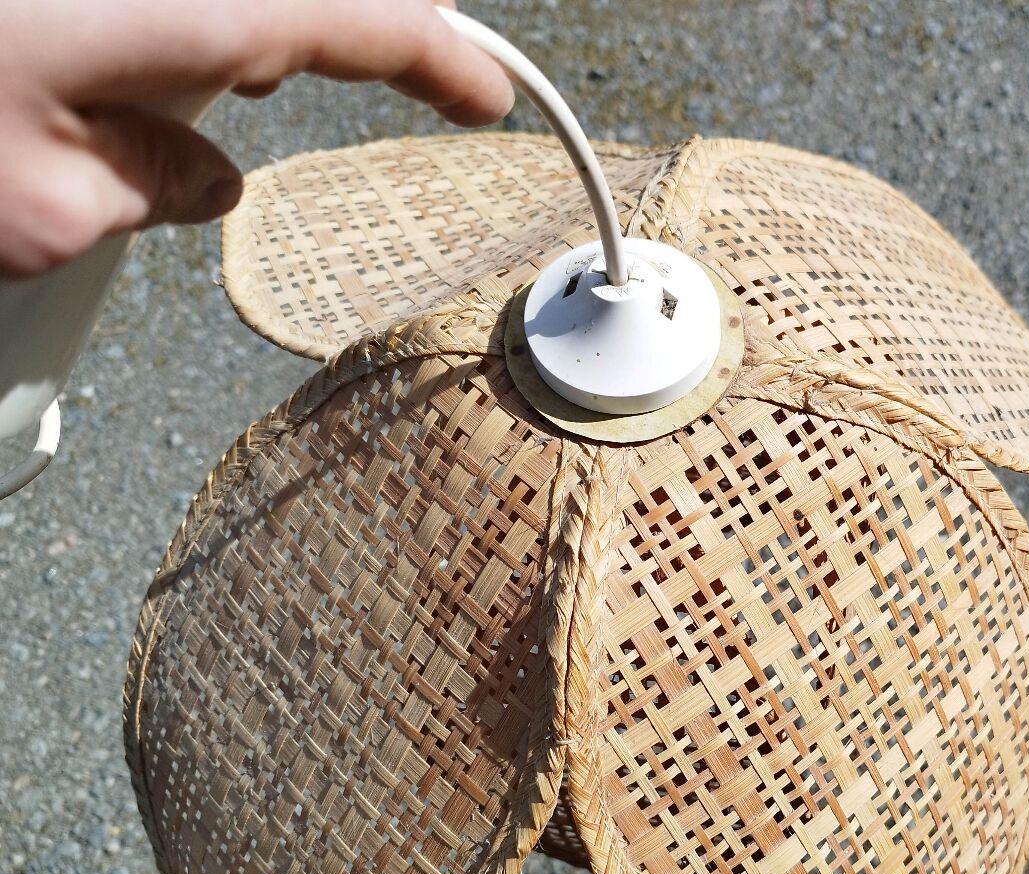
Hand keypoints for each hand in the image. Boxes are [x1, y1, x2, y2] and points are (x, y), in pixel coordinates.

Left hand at [0, 0, 513, 277]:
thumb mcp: (35, 204)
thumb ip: (147, 189)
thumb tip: (204, 182)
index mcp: (180, 9)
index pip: (358, 16)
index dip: (442, 55)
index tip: (488, 95)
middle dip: (393, 15)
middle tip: (438, 61)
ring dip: (308, 18)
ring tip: (341, 59)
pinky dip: (239, 18)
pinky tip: (222, 56)